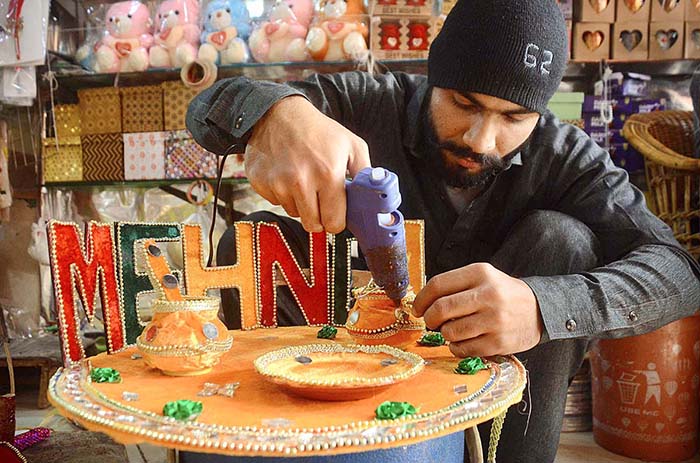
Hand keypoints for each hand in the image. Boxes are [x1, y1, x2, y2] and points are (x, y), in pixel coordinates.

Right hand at [245, 96, 370, 232]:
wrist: (278, 113)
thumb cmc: (319, 131)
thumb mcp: (352, 145)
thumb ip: (366, 175)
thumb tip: (375, 200)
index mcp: (328, 174)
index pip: (334, 223)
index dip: (337, 221)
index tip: (336, 214)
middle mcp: (301, 182)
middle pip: (312, 226)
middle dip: (319, 218)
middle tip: (320, 200)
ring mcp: (278, 184)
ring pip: (294, 214)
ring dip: (300, 204)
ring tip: (303, 179)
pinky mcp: (260, 183)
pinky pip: (276, 203)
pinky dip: (283, 194)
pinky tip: (286, 174)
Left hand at [412, 263, 543, 357]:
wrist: (541, 310)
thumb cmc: (502, 293)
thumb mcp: (483, 278)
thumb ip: (455, 285)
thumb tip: (422, 303)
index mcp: (480, 273)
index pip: (438, 284)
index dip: (421, 299)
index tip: (417, 308)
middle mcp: (488, 294)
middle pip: (441, 309)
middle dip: (429, 318)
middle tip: (430, 321)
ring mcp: (495, 320)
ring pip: (450, 331)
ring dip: (444, 334)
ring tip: (451, 331)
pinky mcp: (499, 342)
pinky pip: (463, 349)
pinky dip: (456, 348)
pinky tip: (462, 342)